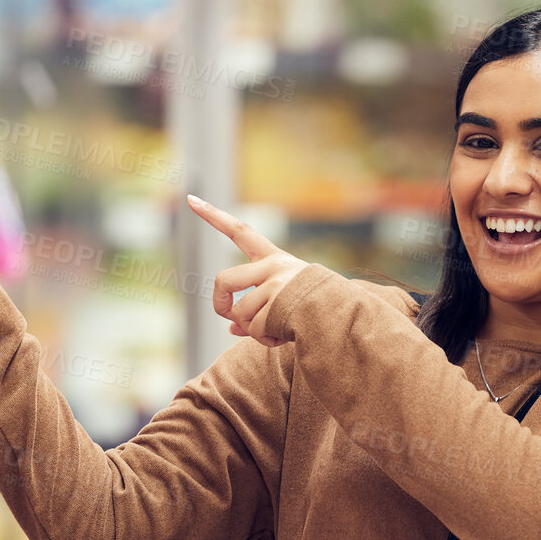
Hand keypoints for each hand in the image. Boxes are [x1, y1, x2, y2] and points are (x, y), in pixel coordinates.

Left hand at [187, 194, 313, 347]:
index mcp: (275, 259)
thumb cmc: (318, 310)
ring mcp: (276, 283)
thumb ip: (257, 312)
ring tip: (276, 332)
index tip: (191, 200)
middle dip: (221, 304)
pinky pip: (255, 328)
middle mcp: (274, 265)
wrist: (348, 316)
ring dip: (252, 330)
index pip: (240, 232)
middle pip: (223, 279)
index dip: (214, 216)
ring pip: (240, 312)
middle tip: (231, 319)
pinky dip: (265, 339)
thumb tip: (231, 329)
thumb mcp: (285, 304)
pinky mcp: (279, 302)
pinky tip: (283, 338)